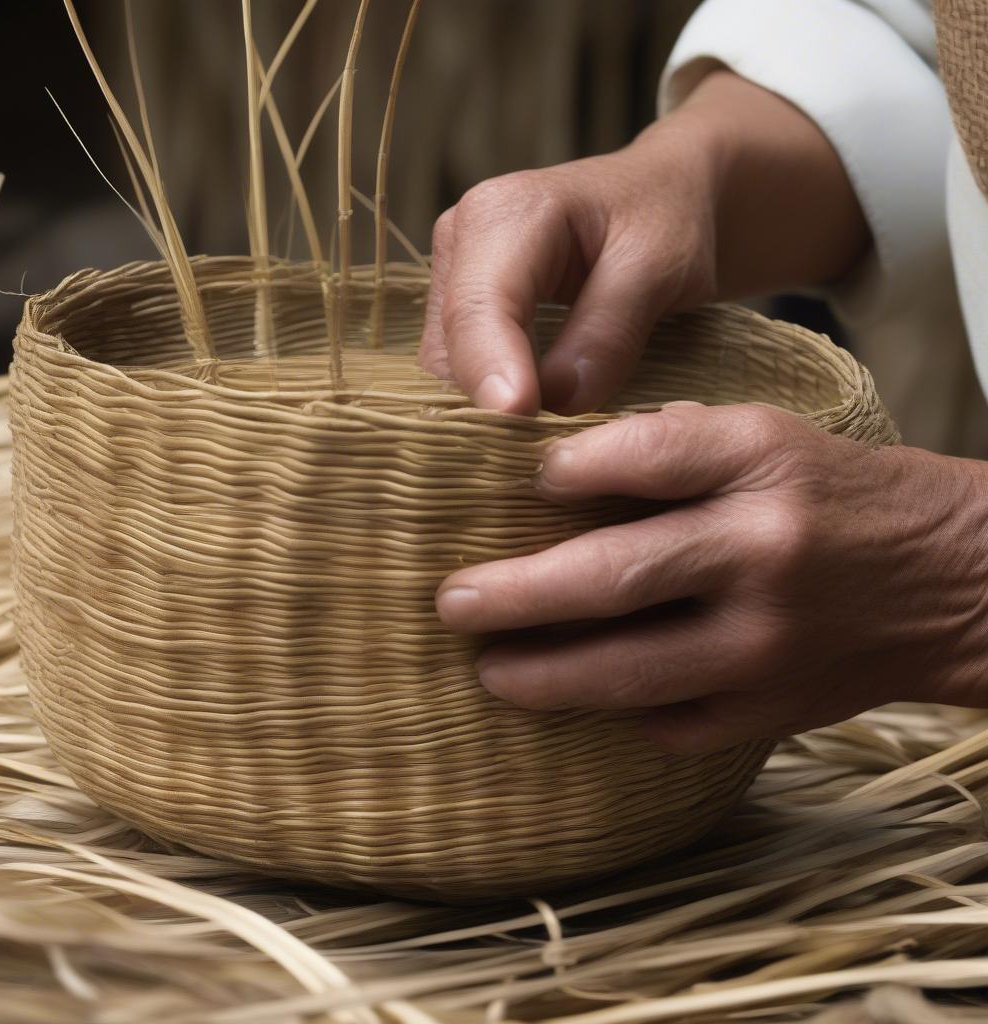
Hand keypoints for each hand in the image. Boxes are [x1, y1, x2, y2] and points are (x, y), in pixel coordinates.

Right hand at [419, 71, 869, 415]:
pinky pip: (461, 371)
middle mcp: (460, 239)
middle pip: (450, 347)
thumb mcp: (658, 267)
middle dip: (489, 402)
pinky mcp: (460, 308)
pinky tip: (534, 420)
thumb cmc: (668, 221)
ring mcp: (453, 275)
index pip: (479, 308)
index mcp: (504, 214)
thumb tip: (557, 401)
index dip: (493, 372)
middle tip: (547, 448)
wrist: (664, 199)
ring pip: (447, 369)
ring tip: (544, 438)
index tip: (520, 420)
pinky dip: (494, 401)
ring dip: (489, 408)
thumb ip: (608, 331)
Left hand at [436, 403, 987, 752]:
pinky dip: (618, 712)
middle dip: (518, 595)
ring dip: (545, 677)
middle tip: (453, 605)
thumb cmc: (839, 496)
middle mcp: (763, 551)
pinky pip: (671, 722)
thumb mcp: (770, 438)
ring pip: (630, 671)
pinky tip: (580, 699)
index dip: (564, 468)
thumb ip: (674, 447)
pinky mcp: (771, 710)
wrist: (951, 581)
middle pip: (615, 576)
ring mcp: (766, 643)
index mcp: (762, 461)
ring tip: (489, 673)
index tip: (518, 481)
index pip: (643, 453)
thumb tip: (560, 475)